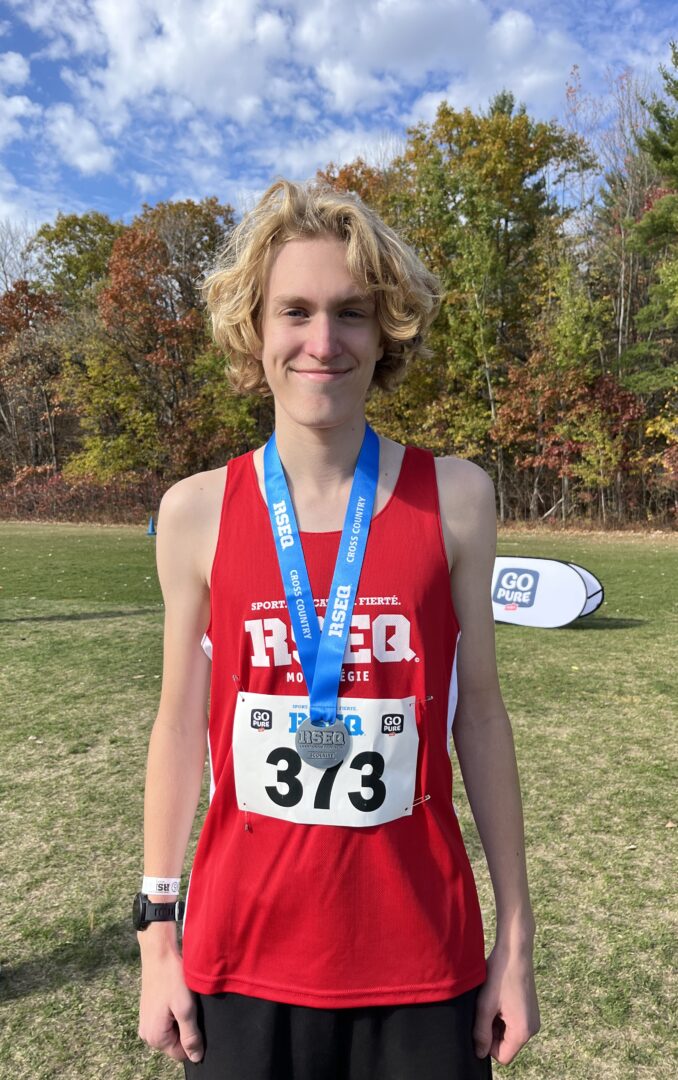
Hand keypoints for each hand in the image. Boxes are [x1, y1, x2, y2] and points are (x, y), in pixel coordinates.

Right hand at [138, 939, 203, 1063]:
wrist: (159, 954)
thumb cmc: (172, 979)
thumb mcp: (186, 1009)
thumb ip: (191, 1036)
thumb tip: (196, 1058)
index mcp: (156, 1038)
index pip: (181, 1054)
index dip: (193, 1040)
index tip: (196, 1019)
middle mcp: (147, 1034)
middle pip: (175, 1043)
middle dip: (186, 1028)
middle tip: (190, 1007)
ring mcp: (146, 1022)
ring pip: (172, 1030)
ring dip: (181, 1019)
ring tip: (184, 1000)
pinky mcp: (148, 1011)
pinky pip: (166, 1020)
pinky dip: (174, 1012)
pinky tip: (177, 996)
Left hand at [473, 942, 539, 1064]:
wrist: (514, 951)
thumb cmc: (500, 976)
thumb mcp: (485, 1006)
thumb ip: (481, 1033)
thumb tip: (480, 1053)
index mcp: (523, 1032)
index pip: (502, 1056)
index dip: (487, 1045)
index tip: (480, 1024)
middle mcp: (532, 1029)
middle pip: (506, 1045)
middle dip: (492, 1032)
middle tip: (484, 1009)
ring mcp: (532, 1019)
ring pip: (508, 1033)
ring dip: (496, 1022)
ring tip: (490, 1001)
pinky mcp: (529, 1009)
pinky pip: (513, 1022)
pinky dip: (502, 1015)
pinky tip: (497, 998)